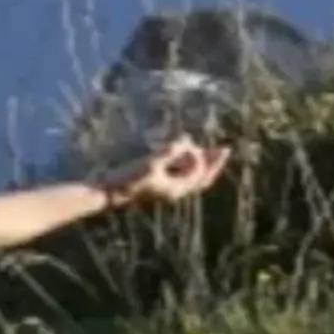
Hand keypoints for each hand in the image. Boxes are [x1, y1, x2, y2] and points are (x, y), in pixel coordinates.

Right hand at [99, 139, 231, 212]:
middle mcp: (175, 190)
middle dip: (213, 163)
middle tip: (225, 149)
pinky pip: (179, 173)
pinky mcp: (158, 183)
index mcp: (177, 189)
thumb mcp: (151, 164)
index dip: (201, 158)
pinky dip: (185, 163)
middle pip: (201, 178)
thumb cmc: (129, 179)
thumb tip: (186, 141)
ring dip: (200, 162)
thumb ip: (171, 152)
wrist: (108, 192)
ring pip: (191, 176)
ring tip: (208, 149)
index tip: (198, 145)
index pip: (199, 174)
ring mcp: (166, 188)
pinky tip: (183, 151)